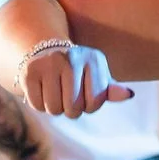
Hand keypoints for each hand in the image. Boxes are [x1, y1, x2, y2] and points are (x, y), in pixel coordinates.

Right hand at [16, 43, 132, 116]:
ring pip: (54, 109)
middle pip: (74, 109)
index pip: (95, 102)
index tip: (84, 92)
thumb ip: (111, 89)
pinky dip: (39, 104)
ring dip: (54, 108)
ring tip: (54, 91)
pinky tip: (41, 89)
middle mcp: (71, 58)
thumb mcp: (96, 77)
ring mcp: (49, 63)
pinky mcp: (29, 72)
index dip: (89, 105)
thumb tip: (129, 94)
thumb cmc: (78, 71)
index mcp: (93, 59)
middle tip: (67, 94)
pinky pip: (37, 105)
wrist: (45, 50)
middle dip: (70, 109)